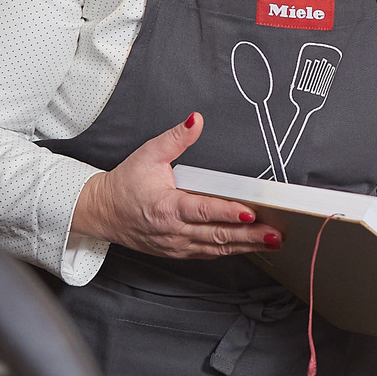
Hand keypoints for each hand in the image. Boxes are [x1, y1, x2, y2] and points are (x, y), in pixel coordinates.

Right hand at [70, 113, 281, 259]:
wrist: (102, 213)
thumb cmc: (124, 186)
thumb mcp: (148, 155)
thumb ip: (175, 138)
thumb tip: (195, 121)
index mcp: (167, 207)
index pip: (203, 210)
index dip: (228, 212)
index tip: (250, 213)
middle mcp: (173, 231)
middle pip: (217, 234)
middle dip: (248, 235)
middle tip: (274, 233)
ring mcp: (176, 245)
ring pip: (216, 248)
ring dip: (244, 246)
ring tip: (270, 242)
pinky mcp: (177, 252)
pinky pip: (208, 254)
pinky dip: (229, 251)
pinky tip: (247, 247)